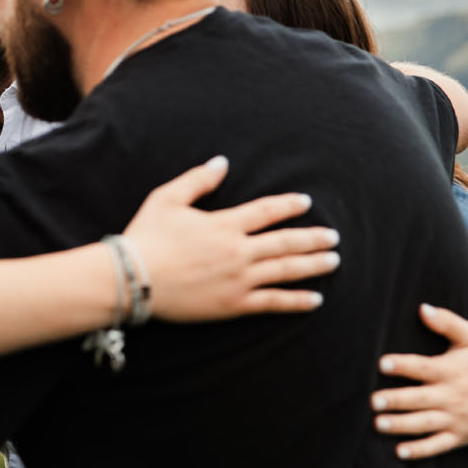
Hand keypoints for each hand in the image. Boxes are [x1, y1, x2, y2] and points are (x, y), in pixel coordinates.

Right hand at [124, 156, 338, 321]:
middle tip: (333, 237)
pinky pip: (273, 302)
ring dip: (313, 265)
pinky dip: (296, 301)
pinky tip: (315, 300)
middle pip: (285, 242)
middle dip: (313, 238)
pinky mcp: (233, 304)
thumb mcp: (166, 199)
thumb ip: (197, 180)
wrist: (133, 278)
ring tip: (332, 261)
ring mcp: (239, 279)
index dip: (288, 205)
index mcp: (224, 224)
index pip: (266, 211)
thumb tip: (222, 162)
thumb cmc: (146, 237)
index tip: (305, 202)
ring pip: (286, 270)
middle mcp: (238, 251)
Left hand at [372, 303, 467, 458]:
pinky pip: (439, 445)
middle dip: (396, 400)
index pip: (423, 368)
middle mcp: (451, 396)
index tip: (382, 364)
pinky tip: (400, 452)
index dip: (402, 365)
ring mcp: (456, 418)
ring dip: (401, 425)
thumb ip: (447, 322)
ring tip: (378, 424)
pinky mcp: (460, 436)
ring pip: (425, 423)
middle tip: (373, 401)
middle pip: (419, 398)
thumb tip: (422, 308)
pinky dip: (421, 450)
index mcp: (450, 371)